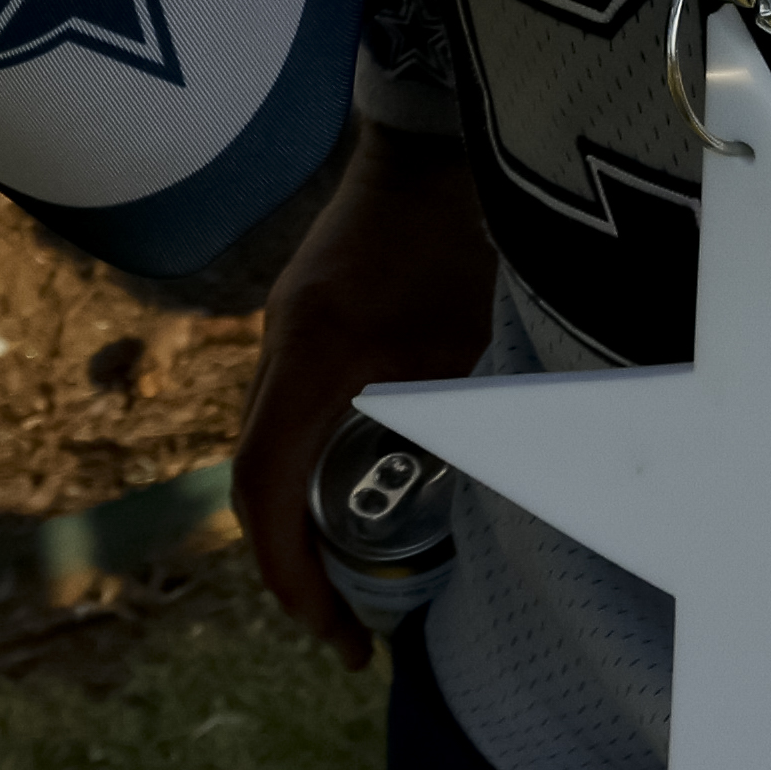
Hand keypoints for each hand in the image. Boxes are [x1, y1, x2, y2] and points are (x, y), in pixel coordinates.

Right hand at [232, 128, 504, 669]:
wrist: (435, 133)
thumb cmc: (467, 232)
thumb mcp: (480, 342)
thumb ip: (482, 425)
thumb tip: (514, 521)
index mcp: (316, 353)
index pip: (267, 486)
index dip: (290, 572)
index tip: (335, 632)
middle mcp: (283, 342)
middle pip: (256, 480)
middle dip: (292, 569)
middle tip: (350, 636)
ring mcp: (288, 326)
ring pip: (268, 448)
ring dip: (298, 523)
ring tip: (355, 587)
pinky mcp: (306, 316)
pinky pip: (288, 415)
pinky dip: (309, 475)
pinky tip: (358, 502)